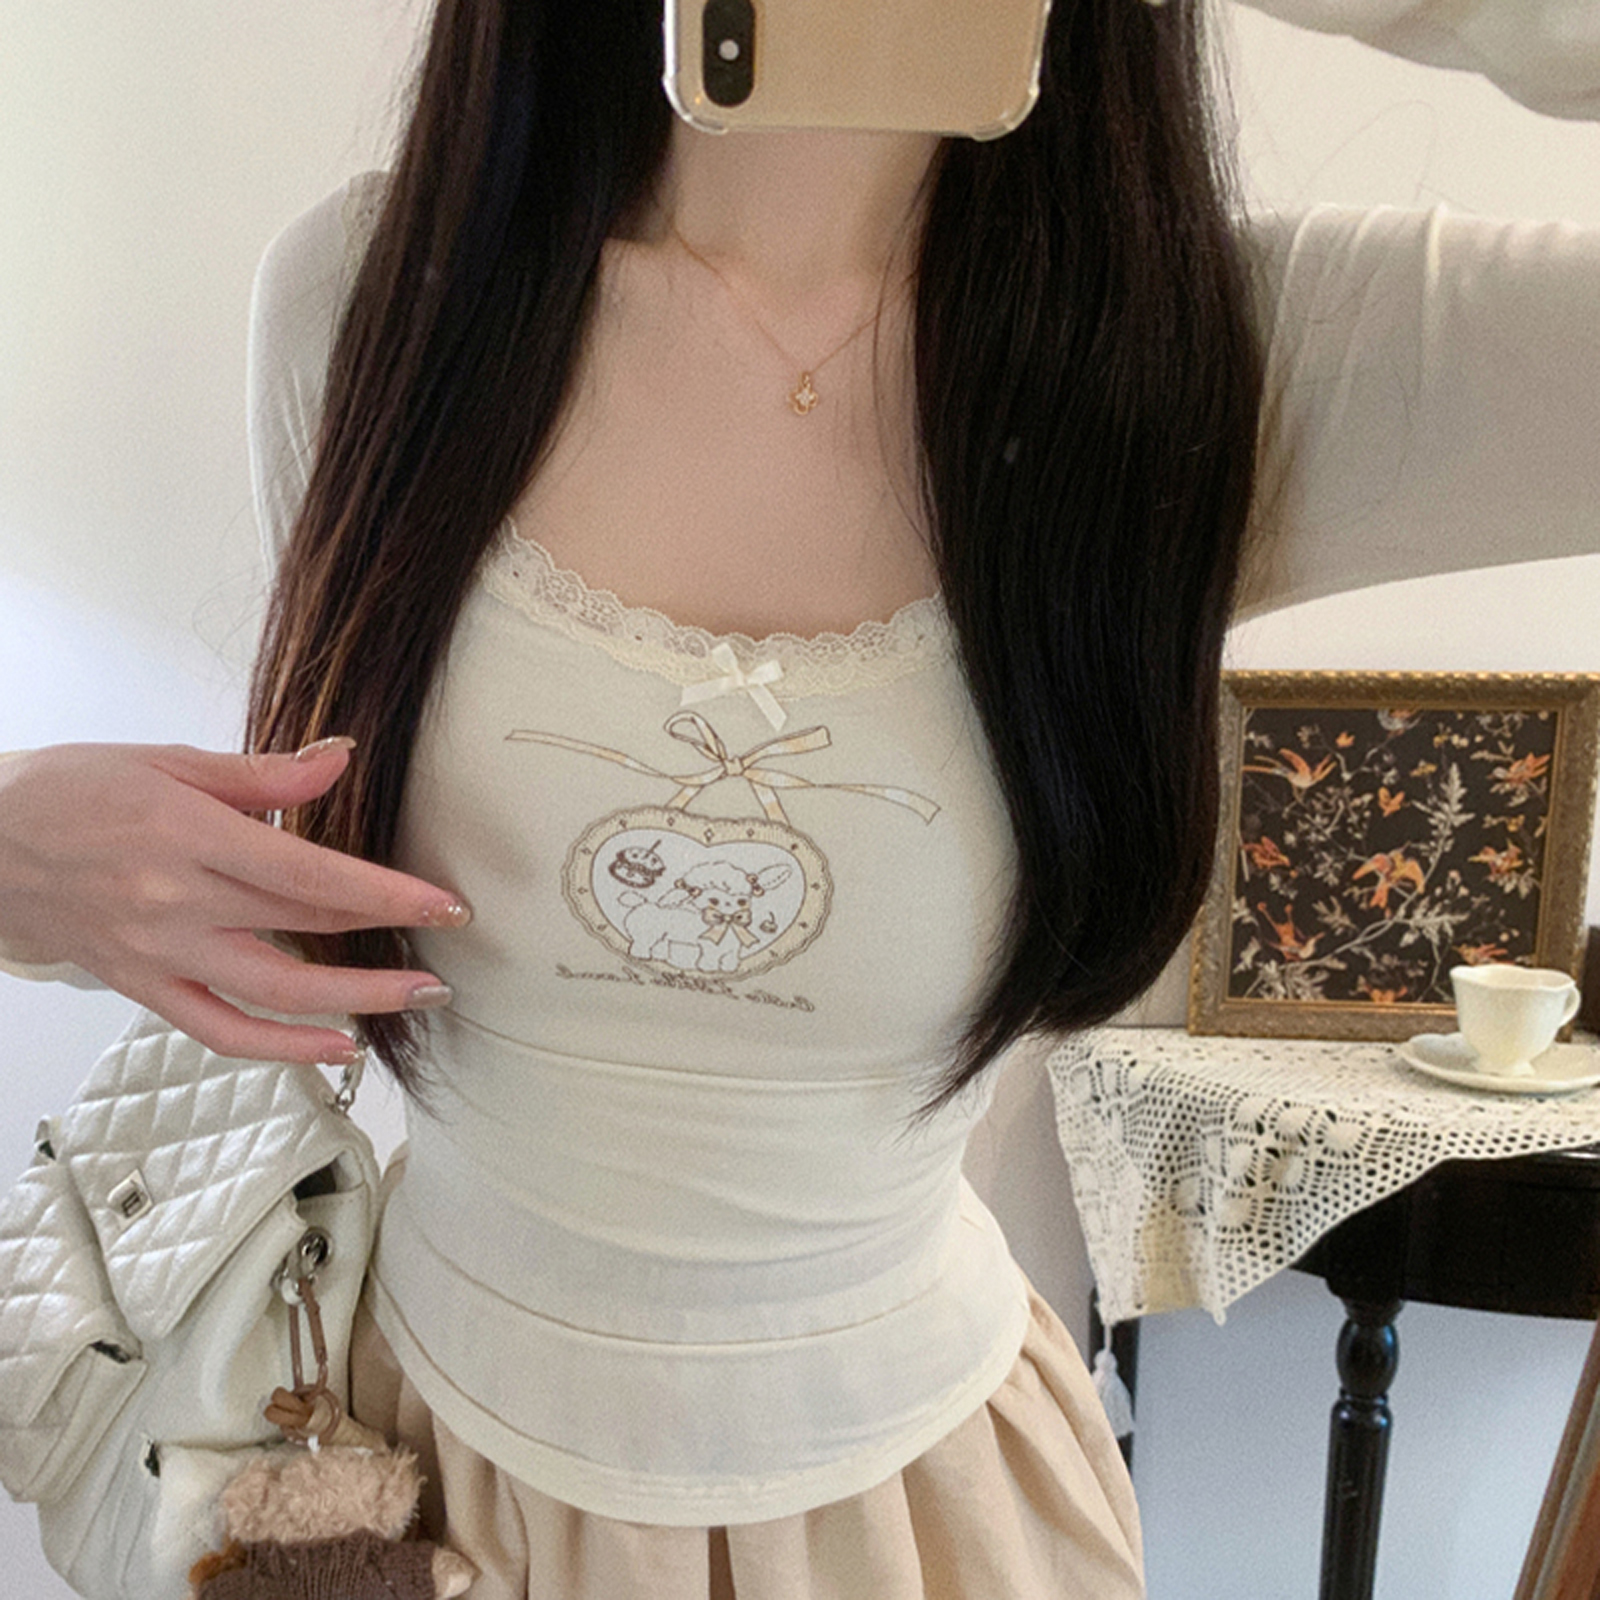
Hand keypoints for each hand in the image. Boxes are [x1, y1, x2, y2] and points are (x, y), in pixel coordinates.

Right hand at [0, 741, 469, 1062]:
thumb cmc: (70, 790)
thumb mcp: (166, 761)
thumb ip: (261, 774)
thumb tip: (341, 757)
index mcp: (189, 837)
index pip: (310, 875)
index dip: (386, 894)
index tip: (444, 903)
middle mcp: (176, 903)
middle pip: (304, 932)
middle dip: (388, 941)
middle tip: (451, 946)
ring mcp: (159, 953)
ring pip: (272, 995)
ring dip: (354, 1002)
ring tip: (414, 998)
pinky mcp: (141, 986)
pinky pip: (218, 1030)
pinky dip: (280, 1048)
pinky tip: (334, 1046)